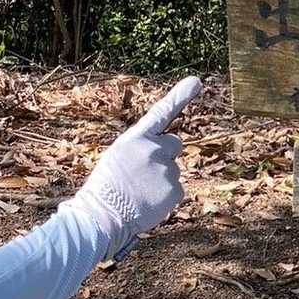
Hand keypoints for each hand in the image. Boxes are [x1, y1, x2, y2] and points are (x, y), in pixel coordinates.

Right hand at [69, 76, 202, 259]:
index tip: (196, 81)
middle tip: (144, 173)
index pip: (160, 112)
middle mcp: (153, 150)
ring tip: (139, 192)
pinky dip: (165, 197)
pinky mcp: (175, 190)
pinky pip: (176, 189)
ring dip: (161, 179)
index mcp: (135, 139)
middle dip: (165, 154)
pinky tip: (148, 202)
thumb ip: (141, 147)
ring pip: (173, 170)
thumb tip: (164, 147)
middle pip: (174, 144)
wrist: (101, 217)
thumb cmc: (106, 187)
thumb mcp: (118, 157)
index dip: (180, 96)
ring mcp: (166, 170)